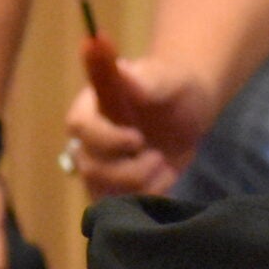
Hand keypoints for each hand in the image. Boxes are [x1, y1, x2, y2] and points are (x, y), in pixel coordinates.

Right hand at [63, 51, 217, 198]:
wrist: (188, 109)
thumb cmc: (174, 86)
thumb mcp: (166, 79)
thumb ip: (143, 79)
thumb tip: (116, 63)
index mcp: (90, 106)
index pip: (80, 128)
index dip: (107, 139)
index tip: (138, 139)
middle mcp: (88, 139)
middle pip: (89, 167)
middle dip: (128, 171)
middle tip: (158, 157)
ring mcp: (100, 166)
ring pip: (101, 192)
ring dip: (138, 187)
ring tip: (163, 166)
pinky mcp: (114, 187)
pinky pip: (117, 206)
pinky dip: (144, 198)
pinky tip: (163, 179)